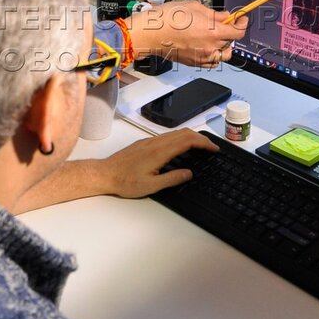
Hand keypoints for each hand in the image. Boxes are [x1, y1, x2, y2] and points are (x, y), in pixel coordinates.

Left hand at [97, 129, 217, 197]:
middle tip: (211, 148)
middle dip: (200, 138)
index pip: (187, 141)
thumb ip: (172, 179)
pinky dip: (180, 138)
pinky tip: (181, 147)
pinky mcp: (144, 143)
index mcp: (159, 152)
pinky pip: (167, 136)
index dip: (203, 143)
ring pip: (175, 133)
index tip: (213, 149)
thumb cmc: (124, 182)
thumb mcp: (151, 186)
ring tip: (200, 147)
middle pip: (183, 133)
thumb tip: (188, 173)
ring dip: (191, 137)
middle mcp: (155, 143)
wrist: (105, 174)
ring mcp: (149, 141)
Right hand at [127, 0, 247, 67]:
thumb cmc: (167, 19)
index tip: (241, 19)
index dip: (242, 24)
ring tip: (216, 36)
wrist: (151, 33)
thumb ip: (215, 14)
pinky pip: (212, 62)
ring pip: (223, 55)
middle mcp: (210, 47)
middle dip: (231, 31)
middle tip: (225, 23)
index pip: (238, 32)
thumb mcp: (195, 7)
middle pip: (231, 42)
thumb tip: (225, 17)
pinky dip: (214, 55)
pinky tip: (208, 46)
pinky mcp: (194, 63)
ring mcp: (202, 57)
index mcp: (213, 33)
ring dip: (224, 45)